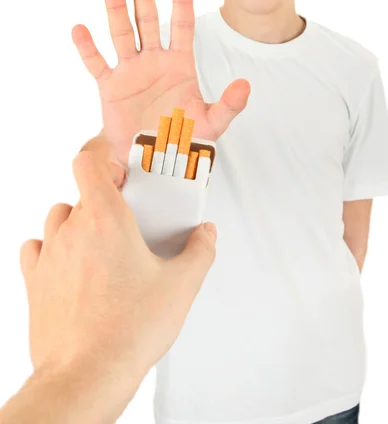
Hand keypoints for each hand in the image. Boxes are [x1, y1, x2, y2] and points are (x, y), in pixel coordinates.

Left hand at [19, 150, 216, 388]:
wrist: (87, 374)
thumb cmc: (126, 331)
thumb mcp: (181, 286)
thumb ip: (200, 251)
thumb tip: (205, 235)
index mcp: (106, 221)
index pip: (89, 163)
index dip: (104, 159)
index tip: (123, 173)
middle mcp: (72, 231)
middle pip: (83, 195)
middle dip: (106, 203)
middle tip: (129, 224)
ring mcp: (50, 255)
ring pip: (59, 218)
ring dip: (78, 223)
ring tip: (101, 246)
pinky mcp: (35, 281)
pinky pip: (36, 248)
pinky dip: (51, 248)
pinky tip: (70, 264)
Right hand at [71, 0, 250, 166]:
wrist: (155, 159)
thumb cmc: (184, 138)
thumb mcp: (211, 123)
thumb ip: (228, 105)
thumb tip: (245, 85)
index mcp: (180, 64)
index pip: (182, 26)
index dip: (181, 1)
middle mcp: (154, 61)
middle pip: (149, 20)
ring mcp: (131, 71)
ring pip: (123, 34)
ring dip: (117, 9)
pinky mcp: (110, 87)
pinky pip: (97, 64)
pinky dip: (88, 49)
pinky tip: (80, 28)